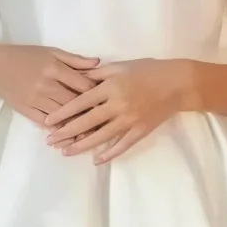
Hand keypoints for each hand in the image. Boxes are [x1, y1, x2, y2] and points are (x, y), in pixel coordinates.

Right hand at [0, 44, 99, 127]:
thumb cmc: (27, 57)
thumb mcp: (51, 52)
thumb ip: (75, 59)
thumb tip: (99, 62)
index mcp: (54, 68)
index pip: (82, 84)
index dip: (98, 93)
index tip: (110, 99)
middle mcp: (46, 85)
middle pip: (75, 103)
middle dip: (92, 111)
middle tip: (107, 119)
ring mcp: (36, 100)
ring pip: (63, 116)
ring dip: (78, 124)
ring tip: (94, 131)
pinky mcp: (28, 111)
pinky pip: (47, 124)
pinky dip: (59, 130)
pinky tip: (70, 136)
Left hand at [44, 58, 192, 164]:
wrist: (178, 83)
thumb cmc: (148, 70)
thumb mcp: (121, 66)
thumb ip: (97, 74)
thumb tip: (76, 79)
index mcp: (111, 87)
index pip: (80, 102)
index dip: (63, 113)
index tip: (48, 121)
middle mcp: (117, 105)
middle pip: (86, 122)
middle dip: (66, 132)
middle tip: (50, 140)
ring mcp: (129, 120)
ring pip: (101, 137)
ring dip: (81, 146)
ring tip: (65, 151)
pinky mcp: (140, 131)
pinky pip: (122, 145)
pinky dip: (109, 153)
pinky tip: (96, 160)